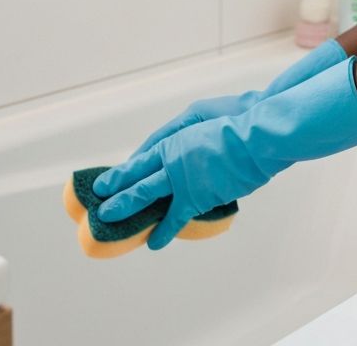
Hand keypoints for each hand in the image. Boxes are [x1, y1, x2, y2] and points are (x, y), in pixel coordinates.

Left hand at [93, 54, 356, 249]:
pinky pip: (175, 217)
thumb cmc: (237, 117)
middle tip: (99, 201)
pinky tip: (153, 242)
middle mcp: (171, 158)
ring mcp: (181, 178)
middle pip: (136, 176)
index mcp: (174, 137)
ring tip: (109, 218)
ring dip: (126, 207)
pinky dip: (164, 230)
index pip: (142, 156)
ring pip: (146, 195)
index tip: (110, 177)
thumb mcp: (203, 113)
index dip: (125, 168)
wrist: (257, 135)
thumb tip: (175, 148)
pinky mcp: (197, 196)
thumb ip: (185, 131)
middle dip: (116, 188)